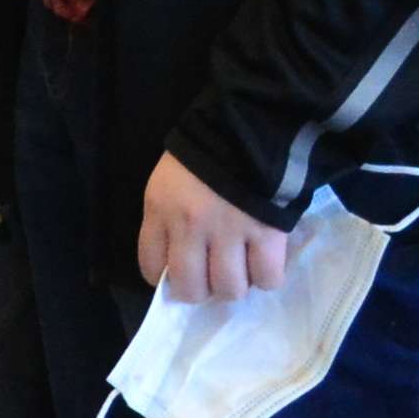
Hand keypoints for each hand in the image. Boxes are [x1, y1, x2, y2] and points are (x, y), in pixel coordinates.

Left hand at [137, 155, 296, 302]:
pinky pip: (266, 277)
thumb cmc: (204, 152)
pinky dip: (266, 278)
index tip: (176, 276)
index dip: (164, 279)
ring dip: (234, 286)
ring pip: (229, 288)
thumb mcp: (168, 180)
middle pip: (191, 288)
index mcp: (161, 209)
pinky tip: (263, 264)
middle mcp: (191, 226)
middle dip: (200, 291)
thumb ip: (166, 217)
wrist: (250, 126)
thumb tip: (175, 261)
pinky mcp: (267, 232)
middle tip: (210, 279)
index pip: (151, 265)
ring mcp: (230, 231)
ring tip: (239, 271)